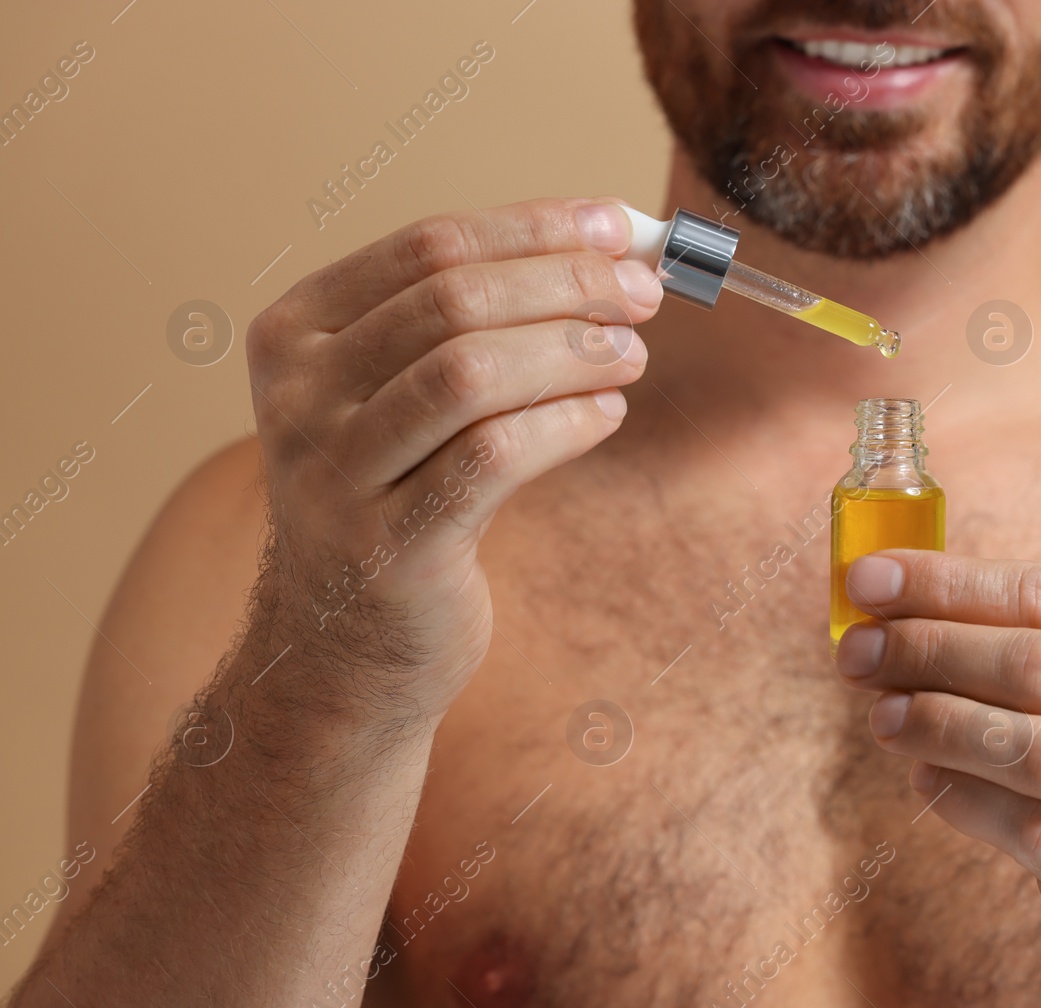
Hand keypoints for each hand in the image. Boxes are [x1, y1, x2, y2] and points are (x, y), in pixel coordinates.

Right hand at [244, 197, 662, 716]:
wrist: (343, 647)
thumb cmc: (396, 497)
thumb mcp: (403, 396)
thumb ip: (476, 323)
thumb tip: (608, 246)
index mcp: (295, 333)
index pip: (428, 244)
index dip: (536, 228)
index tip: (619, 226)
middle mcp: (297, 396)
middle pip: (454, 300)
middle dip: (567, 284)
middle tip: (643, 294)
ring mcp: (333, 473)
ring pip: (470, 371)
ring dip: (572, 351)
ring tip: (630, 354)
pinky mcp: (388, 546)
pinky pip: (495, 456)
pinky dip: (567, 423)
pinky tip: (606, 415)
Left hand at [834, 550, 1040, 1007]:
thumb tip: (911, 608)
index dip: (947, 581)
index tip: (870, 577)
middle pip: (1034, 661)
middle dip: (927, 646)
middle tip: (856, 649)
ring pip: (1026, 744)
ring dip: (934, 720)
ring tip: (879, 713)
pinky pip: (1021, 825)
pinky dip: (959, 795)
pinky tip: (923, 778)